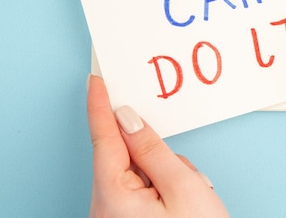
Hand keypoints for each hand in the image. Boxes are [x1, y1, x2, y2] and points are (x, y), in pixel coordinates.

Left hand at [87, 75, 228, 217]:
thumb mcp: (182, 186)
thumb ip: (153, 149)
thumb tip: (128, 120)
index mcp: (113, 197)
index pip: (104, 139)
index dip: (101, 106)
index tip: (96, 80)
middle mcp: (106, 209)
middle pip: (126, 158)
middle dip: (156, 156)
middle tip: (184, 176)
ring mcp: (115, 216)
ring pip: (137, 173)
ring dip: (164, 175)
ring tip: (189, 199)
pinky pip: (141, 190)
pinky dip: (163, 189)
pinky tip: (181, 205)